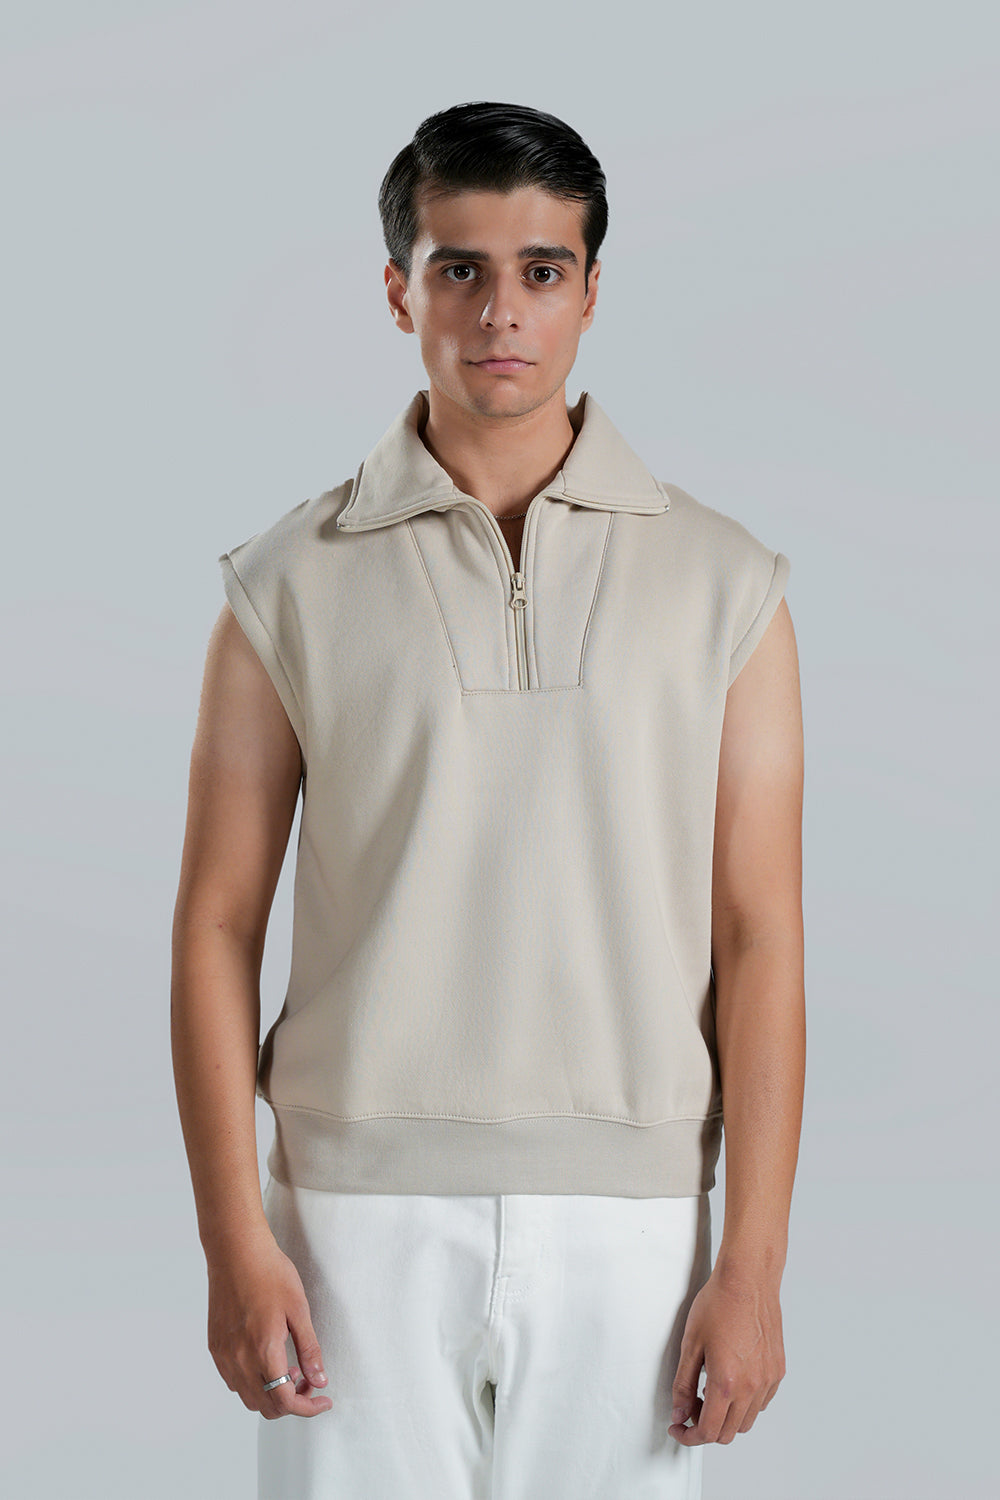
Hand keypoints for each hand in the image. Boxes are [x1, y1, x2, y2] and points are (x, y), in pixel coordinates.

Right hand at [206, 1225, 332, 1418]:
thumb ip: (309, 1349)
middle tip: (309, 1379)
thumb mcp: (299, 1309)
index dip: (307, 1408)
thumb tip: (320, 1380)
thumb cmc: (270, 1273)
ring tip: (289, 1367)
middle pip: (265, 1406)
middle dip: (291, 1401)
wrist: (236, 1251)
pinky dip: (253, 1382)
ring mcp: (223, 1355)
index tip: (323, 1400)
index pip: (284, 1401)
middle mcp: (238, 1360)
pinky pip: (233, 1381)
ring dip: (271, 1394)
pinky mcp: (215, 1347)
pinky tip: (267, 1359)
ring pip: (248, 1397)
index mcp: (263, 1351)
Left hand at [669, 1262, 785, 1444]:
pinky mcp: (778, 1371)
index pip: (709, 1431)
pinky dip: (745, 1403)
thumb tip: (680, 1413)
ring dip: (726, 1417)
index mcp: (726, 1383)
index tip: (679, 1428)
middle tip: (691, 1407)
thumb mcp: (690, 1344)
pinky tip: (731, 1381)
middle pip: (728, 1433)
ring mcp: (768, 1380)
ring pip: (747, 1421)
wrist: (747, 1280)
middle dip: (706, 1428)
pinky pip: (761, 1402)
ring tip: (710, 1391)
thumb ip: (683, 1385)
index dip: (689, 1436)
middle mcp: (752, 1387)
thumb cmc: (718, 1304)